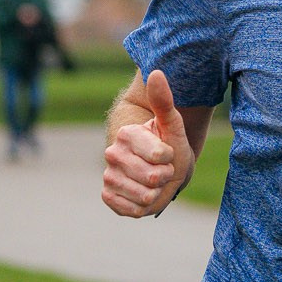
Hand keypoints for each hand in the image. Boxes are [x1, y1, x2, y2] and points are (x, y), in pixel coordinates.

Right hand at [101, 70, 195, 217]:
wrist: (163, 169)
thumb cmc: (170, 145)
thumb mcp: (172, 124)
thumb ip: (164, 100)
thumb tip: (156, 72)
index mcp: (127, 134)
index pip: (160, 155)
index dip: (170, 158)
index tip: (167, 153)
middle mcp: (112, 153)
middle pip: (151, 177)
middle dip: (165, 177)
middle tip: (162, 170)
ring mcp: (109, 175)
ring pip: (144, 195)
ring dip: (156, 193)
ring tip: (154, 182)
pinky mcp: (108, 196)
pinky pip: (131, 210)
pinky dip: (143, 207)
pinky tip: (143, 195)